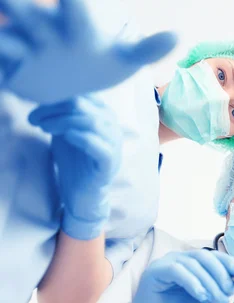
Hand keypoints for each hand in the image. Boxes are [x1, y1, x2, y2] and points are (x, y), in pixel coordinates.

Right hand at [0, 0, 175, 102]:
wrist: (70, 86)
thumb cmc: (98, 65)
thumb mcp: (125, 61)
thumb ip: (147, 49)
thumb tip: (177, 34)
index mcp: (77, 27)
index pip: (76, 8)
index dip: (74, 1)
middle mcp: (48, 30)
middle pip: (33, 11)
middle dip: (25, 5)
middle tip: (17, 1)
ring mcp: (27, 46)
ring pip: (13, 29)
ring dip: (13, 28)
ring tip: (14, 31)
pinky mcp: (13, 66)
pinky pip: (5, 54)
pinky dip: (7, 52)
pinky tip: (15, 58)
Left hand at [28, 96, 120, 239]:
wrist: (81, 191)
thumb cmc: (74, 159)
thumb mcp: (65, 130)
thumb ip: (61, 112)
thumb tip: (41, 93)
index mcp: (104, 114)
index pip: (82, 94)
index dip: (55, 97)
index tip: (36, 110)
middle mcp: (112, 125)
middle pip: (83, 105)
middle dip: (54, 109)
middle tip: (34, 119)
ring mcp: (114, 144)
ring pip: (91, 122)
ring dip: (62, 122)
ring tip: (44, 128)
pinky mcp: (109, 163)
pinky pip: (98, 146)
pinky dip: (80, 138)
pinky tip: (65, 137)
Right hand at [123, 250, 233, 302]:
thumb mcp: (206, 302)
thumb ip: (220, 289)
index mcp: (193, 263)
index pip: (215, 257)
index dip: (230, 263)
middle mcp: (180, 258)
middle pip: (206, 257)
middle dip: (222, 274)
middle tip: (229, 292)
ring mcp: (167, 262)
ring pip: (194, 263)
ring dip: (210, 282)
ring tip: (217, 299)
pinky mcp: (155, 270)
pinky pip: (177, 270)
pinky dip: (193, 282)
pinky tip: (202, 295)